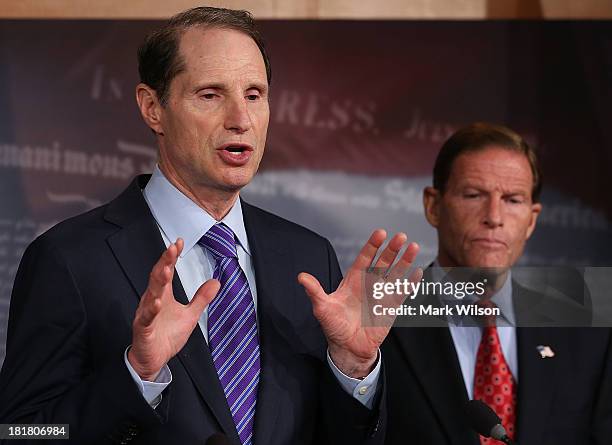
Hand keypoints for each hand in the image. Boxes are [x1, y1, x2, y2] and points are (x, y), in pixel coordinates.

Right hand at [128, 239, 219, 380]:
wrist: (153, 360)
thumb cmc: (166, 336)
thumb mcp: (190, 315)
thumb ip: (201, 298)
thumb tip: (215, 282)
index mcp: (163, 295)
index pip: (166, 271)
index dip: (171, 256)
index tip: (179, 242)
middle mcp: (152, 300)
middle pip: (157, 277)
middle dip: (164, 262)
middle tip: (172, 248)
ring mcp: (146, 314)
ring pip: (151, 294)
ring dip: (158, 281)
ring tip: (166, 269)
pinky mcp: (143, 329)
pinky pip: (146, 318)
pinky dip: (150, 310)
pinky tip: (156, 302)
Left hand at [298, 230, 420, 377]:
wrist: (348, 347)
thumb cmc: (334, 326)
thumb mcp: (322, 307)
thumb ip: (315, 291)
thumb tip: (301, 277)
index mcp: (353, 280)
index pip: (365, 258)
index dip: (372, 246)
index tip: (380, 233)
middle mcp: (369, 284)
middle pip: (383, 262)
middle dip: (392, 249)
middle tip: (400, 236)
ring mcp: (381, 294)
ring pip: (395, 274)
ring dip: (404, 261)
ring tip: (413, 247)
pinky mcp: (390, 307)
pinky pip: (402, 293)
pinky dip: (410, 283)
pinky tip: (417, 272)